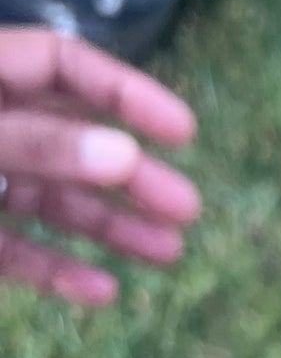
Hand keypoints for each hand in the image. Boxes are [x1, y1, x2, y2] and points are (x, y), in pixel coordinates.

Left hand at [0, 29, 198, 306]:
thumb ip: (36, 144)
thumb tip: (125, 156)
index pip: (62, 65)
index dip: (125, 93)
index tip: (183, 133)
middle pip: (68, 140)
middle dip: (132, 175)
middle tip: (186, 209)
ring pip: (48, 200)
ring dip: (108, 228)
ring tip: (166, 254)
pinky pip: (13, 251)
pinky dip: (54, 271)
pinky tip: (100, 291)